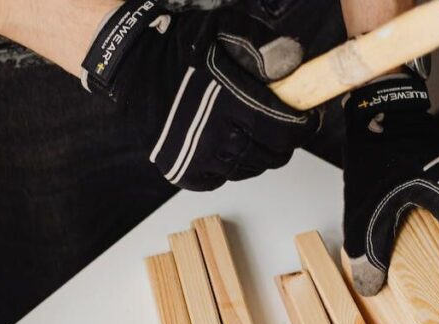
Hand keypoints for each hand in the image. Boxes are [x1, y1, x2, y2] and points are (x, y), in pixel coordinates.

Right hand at [81, 1, 319, 190]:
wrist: (131, 65)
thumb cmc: (179, 46)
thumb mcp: (225, 29)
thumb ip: (262, 46)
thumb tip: (295, 63)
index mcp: (228, 102)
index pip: (285, 131)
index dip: (303, 127)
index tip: (307, 119)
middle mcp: (213, 136)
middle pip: (271, 155)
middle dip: (283, 141)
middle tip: (281, 125)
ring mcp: (196, 158)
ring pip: (248, 170)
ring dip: (257, 154)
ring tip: (252, 132)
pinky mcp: (182, 171)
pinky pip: (220, 180)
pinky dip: (229, 167)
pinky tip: (227, 146)